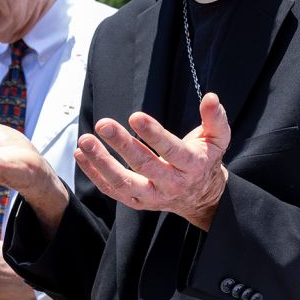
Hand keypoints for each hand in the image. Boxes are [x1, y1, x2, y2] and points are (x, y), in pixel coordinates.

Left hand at [75, 92, 229, 229]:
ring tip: (85, 141)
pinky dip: (95, 174)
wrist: (202, 197)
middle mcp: (172, 184)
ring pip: (124, 183)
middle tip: (103, 124)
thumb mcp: (218, 138)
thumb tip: (211, 97)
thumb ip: (215, 118)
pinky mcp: (138, 202)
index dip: (153, 134)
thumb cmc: (206, 159)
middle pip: (144, 166)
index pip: (172, 151)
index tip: (134, 116)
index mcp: (192, 166)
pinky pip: (112, 191)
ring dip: (102, 163)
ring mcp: (153, 196)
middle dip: (122, 144)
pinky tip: (81, 154)